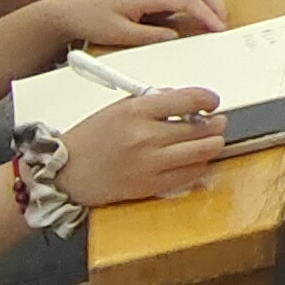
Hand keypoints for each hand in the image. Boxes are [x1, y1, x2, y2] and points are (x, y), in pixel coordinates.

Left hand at [44, 0, 228, 50]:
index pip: (188, 0)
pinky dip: (200, 7)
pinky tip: (199, 23)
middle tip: (222, 27)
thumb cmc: (92, 20)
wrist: (73, 12)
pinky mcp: (155, 0)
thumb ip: (148, 36)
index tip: (218, 29)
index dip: (207, 14)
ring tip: (215, 25)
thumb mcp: (119, 34)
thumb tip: (175, 37)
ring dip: (210, 4)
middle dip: (216, 5)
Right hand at [56, 88, 225, 208]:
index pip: (189, 99)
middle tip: (217, 122)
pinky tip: (196, 159)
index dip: (208, 99)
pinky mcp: (152, 185)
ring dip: (214, 144)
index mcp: (137, 110)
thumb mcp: (120, 107)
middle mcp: (146, 136)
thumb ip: (155, 103)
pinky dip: (200, 165)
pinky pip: (192, 174)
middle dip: (216, 124)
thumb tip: (187, 101)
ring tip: (211, 139)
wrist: (67, 172)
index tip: (211, 102)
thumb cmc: (91, 138)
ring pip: (203, 152)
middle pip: (201, 128)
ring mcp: (151, 163)